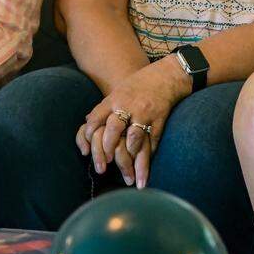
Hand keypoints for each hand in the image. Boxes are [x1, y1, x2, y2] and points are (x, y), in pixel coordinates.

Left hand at [74, 56, 188, 187]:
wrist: (167, 74)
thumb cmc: (140, 84)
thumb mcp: (119, 91)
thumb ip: (104, 107)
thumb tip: (87, 122)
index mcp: (115, 98)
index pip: (97, 117)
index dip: (90, 136)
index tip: (86, 153)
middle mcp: (128, 105)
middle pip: (114, 128)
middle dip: (107, 149)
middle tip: (103, 169)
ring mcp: (145, 113)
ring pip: (134, 138)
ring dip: (131, 159)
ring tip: (129, 179)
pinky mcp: (160, 119)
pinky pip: (153, 140)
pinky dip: (149, 156)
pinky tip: (145, 171)